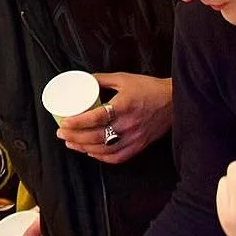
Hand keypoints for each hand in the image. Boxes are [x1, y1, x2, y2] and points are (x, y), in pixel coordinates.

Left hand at [56, 72, 171, 165]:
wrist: (174, 101)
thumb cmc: (148, 88)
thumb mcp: (123, 78)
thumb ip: (102, 79)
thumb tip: (82, 80)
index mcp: (124, 106)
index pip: (97, 117)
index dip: (78, 122)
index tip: (64, 122)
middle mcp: (129, 124)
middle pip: (97, 136)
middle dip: (75, 137)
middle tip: (61, 133)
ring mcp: (135, 138)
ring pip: (105, 149)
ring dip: (84, 148)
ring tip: (71, 143)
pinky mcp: (140, 145)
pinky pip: (118, 157)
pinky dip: (102, 157)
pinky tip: (91, 152)